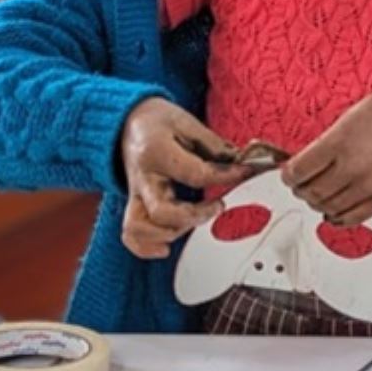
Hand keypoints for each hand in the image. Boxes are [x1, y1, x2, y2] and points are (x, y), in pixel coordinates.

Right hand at [118, 98, 251, 258]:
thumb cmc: (158, 122)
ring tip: (196, 221)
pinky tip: (166, 248)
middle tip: (220, 205)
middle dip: (195, 215)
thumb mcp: (187, 122)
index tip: (245, 172)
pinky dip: (145, 247)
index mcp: (155, 152)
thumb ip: (213, 145)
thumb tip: (242, 162)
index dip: (225, 176)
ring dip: (171, 232)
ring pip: (140, 227)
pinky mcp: (133, 206)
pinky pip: (130, 234)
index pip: (194, 174)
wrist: (126, 123)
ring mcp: (135, 195)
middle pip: (163, 211)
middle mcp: (142, 177)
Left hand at [284, 75, 371, 227]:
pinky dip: (338, 217)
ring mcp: (369, 185)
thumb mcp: (349, 118)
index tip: (289, 173)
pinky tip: (335, 209)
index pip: (297, 171)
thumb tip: (307, 164)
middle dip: (302, 188)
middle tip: (302, 183)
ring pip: (328, 208)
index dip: (288, 174)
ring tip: (320, 192)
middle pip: (311, 192)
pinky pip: (352, 218)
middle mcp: (353, 167)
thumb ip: (326, 144)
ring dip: (319, 202)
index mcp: (339, 143)